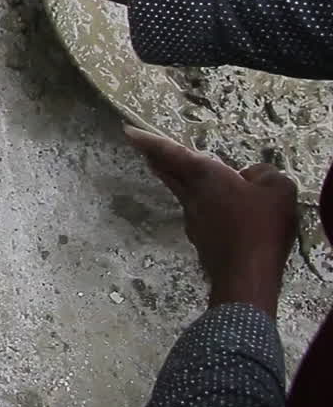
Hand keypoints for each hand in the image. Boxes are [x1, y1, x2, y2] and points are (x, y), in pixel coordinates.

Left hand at [125, 125, 297, 315]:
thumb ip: (264, 174)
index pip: (171, 153)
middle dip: (154, 157)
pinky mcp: (200, 238)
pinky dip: (202, 203)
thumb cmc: (260, 227)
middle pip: (168, 172)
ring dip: (179, 180)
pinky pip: (199, 212)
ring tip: (182, 172)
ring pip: (182, 192)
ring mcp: (193, 219)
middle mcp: (192, 196)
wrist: (246, 275)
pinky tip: (217, 209)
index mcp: (205, 176)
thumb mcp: (278, 189)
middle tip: (142, 147)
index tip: (127, 131)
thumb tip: (250, 175)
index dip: (149, 141)